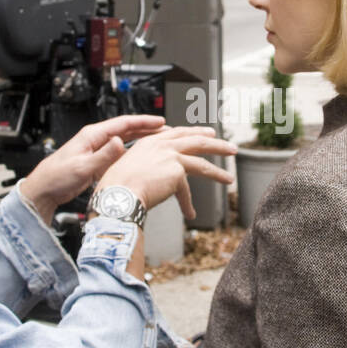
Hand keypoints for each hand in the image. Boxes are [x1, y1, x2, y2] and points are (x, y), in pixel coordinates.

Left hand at [17, 115, 169, 219]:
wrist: (44, 191)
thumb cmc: (56, 177)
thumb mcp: (82, 167)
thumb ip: (103, 155)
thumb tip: (120, 142)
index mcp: (92, 136)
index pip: (123, 123)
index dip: (143, 121)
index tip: (159, 121)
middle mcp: (95, 140)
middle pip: (126, 130)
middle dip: (146, 129)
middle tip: (165, 130)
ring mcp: (96, 151)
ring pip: (124, 142)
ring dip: (141, 141)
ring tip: (158, 142)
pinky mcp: (96, 162)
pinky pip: (119, 155)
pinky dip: (132, 154)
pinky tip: (142, 158)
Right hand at [95, 126, 236, 220]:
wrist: (117, 194)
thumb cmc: (116, 187)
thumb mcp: (128, 167)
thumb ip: (144, 165)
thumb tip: (155, 175)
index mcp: (150, 141)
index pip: (178, 133)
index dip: (194, 133)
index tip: (207, 134)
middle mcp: (162, 145)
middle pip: (196, 141)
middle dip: (216, 145)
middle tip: (231, 148)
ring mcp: (171, 157)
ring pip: (201, 163)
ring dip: (218, 172)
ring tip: (229, 179)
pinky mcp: (176, 173)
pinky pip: (185, 192)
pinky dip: (187, 204)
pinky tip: (190, 214)